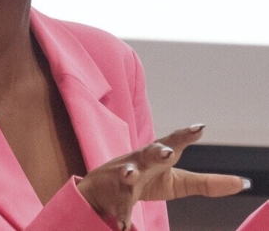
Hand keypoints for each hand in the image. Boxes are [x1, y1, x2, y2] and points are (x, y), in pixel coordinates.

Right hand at [77, 125, 249, 230]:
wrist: (105, 189)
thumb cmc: (146, 180)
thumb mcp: (177, 182)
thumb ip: (207, 183)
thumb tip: (243, 183)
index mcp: (158, 157)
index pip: (173, 142)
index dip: (185, 135)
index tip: (199, 128)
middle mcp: (141, 161)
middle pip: (149, 152)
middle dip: (158, 151)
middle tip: (168, 152)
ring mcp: (125, 176)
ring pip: (127, 172)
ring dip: (129, 172)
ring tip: (132, 175)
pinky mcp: (115, 194)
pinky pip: (119, 204)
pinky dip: (122, 213)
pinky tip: (124, 224)